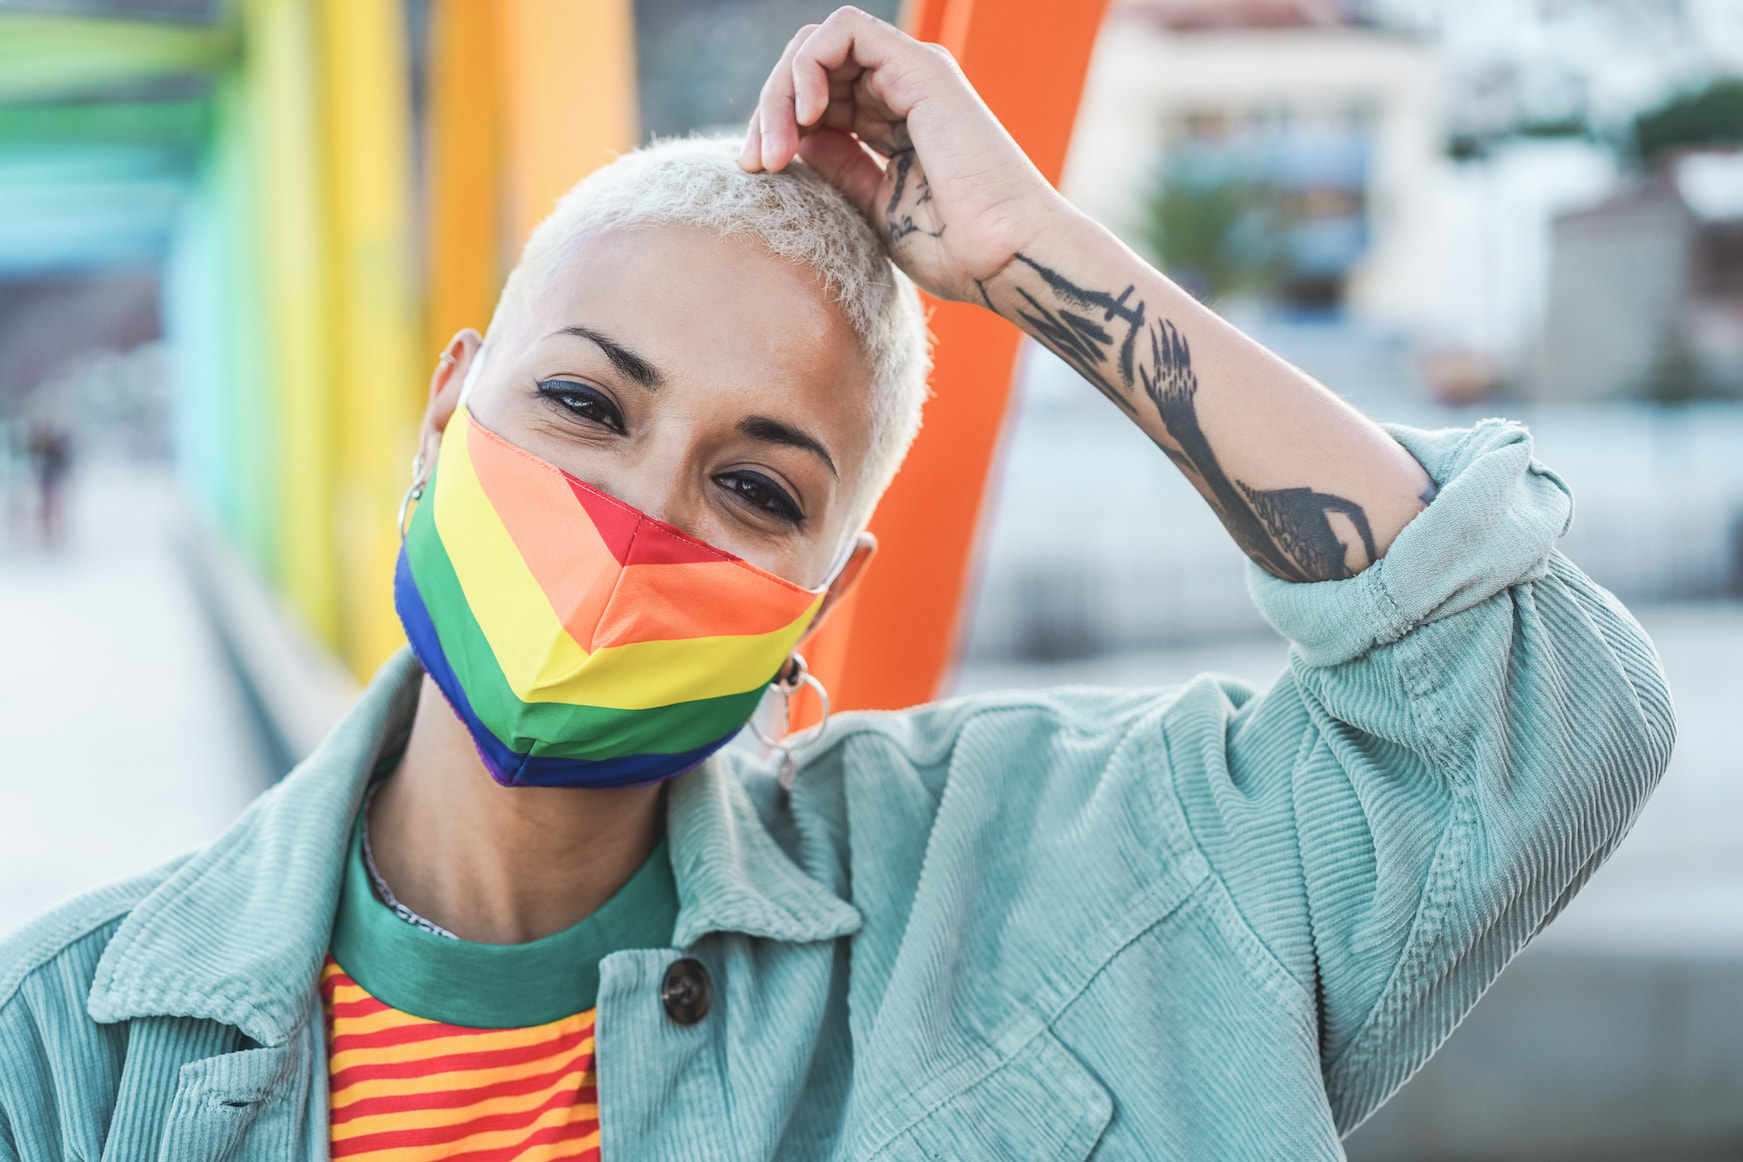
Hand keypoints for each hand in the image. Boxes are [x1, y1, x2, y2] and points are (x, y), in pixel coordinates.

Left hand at [740, 6, 1070, 303]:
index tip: (754, 173)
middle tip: (754, 163)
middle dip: (768, 109)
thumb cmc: (953, 249)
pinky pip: (844, 31)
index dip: (773, 126)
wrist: (1004, 257)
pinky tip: (807, 117)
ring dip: (780, 91)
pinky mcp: (919, 66)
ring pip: (816, 45)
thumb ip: (837, 167)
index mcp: (891, 122)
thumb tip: (795, 140)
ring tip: (775, 147)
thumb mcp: (871, 207)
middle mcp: (900, 90)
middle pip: (808, 67)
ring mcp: (910, 74)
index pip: (814, 96)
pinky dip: (810, 65)